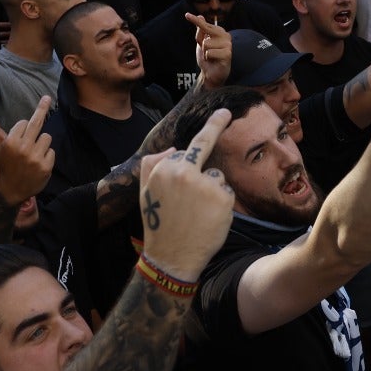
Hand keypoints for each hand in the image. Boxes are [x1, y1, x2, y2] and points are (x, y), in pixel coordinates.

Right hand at [0, 97, 55, 202]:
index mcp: (11, 142)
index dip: (22, 128)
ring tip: (33, 154)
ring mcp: (36, 158)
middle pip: (37, 122)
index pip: (24, 123)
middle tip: (48, 97)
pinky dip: (47, 155)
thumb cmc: (5, 165)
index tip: (19, 137)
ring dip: (42, 143)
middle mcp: (24, 148)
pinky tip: (38, 164)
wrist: (11, 191)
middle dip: (42, 108)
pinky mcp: (46, 167)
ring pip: (47, 137)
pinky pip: (52, 151)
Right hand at [139, 108, 235, 280]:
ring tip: (196, 213)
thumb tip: (173, 148)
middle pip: (204, 152)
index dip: (210, 127)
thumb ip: (153, 165)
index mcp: (164, 168)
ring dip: (210, 190)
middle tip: (225, 114)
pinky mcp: (222, 199)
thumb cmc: (159, 224)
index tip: (224, 112)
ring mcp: (205, 184)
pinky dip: (220, 205)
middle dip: (213, 134)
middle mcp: (184, 171)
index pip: (191, 146)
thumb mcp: (145, 193)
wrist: (172, 258)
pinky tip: (207, 219)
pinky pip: (225, 193)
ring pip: (216, 177)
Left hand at [188, 13, 230, 86]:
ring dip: (205, 52)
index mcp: (220, 32)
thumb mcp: (201, 43)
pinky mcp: (228, 54)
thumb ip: (201, 31)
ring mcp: (228, 45)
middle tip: (207, 52)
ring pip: (206, 43)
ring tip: (211, 57)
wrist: (211, 74)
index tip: (187, 15)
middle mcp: (226, 36)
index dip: (196, 20)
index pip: (205, 25)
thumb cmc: (207, 58)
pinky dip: (208, 58)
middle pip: (206, 32)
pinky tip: (214, 61)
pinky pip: (209, 52)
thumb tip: (201, 16)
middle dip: (202, 42)